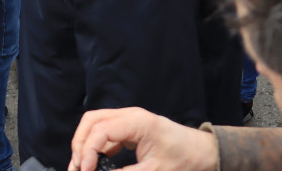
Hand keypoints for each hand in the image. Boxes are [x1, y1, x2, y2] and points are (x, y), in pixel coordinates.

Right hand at [68, 108, 217, 170]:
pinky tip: (95, 163)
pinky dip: (95, 146)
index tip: (86, 170)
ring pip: (95, 124)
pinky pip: (105, 132)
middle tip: (77, 167)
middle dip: (80, 143)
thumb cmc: (185, 160)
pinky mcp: (130, 128)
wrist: (204, 152)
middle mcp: (130, 115)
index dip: (88, 150)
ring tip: (81, 166)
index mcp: (138, 122)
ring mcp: (129, 120)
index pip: (101, 130)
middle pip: (92, 121)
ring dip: (85, 143)